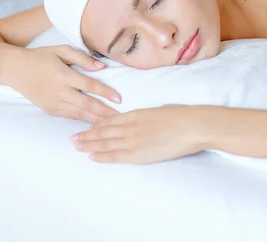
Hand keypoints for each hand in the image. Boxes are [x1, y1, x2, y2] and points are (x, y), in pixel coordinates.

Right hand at [8, 45, 120, 121]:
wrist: (15, 69)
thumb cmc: (41, 57)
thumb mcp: (61, 50)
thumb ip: (82, 58)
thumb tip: (102, 67)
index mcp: (63, 75)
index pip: (89, 85)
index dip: (105, 92)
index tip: (119, 98)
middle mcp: (59, 91)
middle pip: (86, 104)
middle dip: (104, 112)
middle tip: (120, 117)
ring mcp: (54, 103)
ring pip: (79, 114)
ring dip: (96, 119)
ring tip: (112, 123)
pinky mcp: (50, 110)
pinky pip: (70, 116)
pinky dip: (83, 120)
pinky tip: (94, 122)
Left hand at [69, 105, 212, 163]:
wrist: (193, 125)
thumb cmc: (183, 116)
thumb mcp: (162, 110)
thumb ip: (150, 116)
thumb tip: (149, 118)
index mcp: (137, 113)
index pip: (111, 120)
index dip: (98, 124)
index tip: (88, 127)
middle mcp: (131, 125)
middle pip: (103, 131)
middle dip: (87, 134)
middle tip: (72, 138)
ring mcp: (133, 139)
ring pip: (105, 142)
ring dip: (89, 144)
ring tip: (76, 146)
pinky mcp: (139, 153)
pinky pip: (115, 155)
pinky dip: (102, 155)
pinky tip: (92, 156)